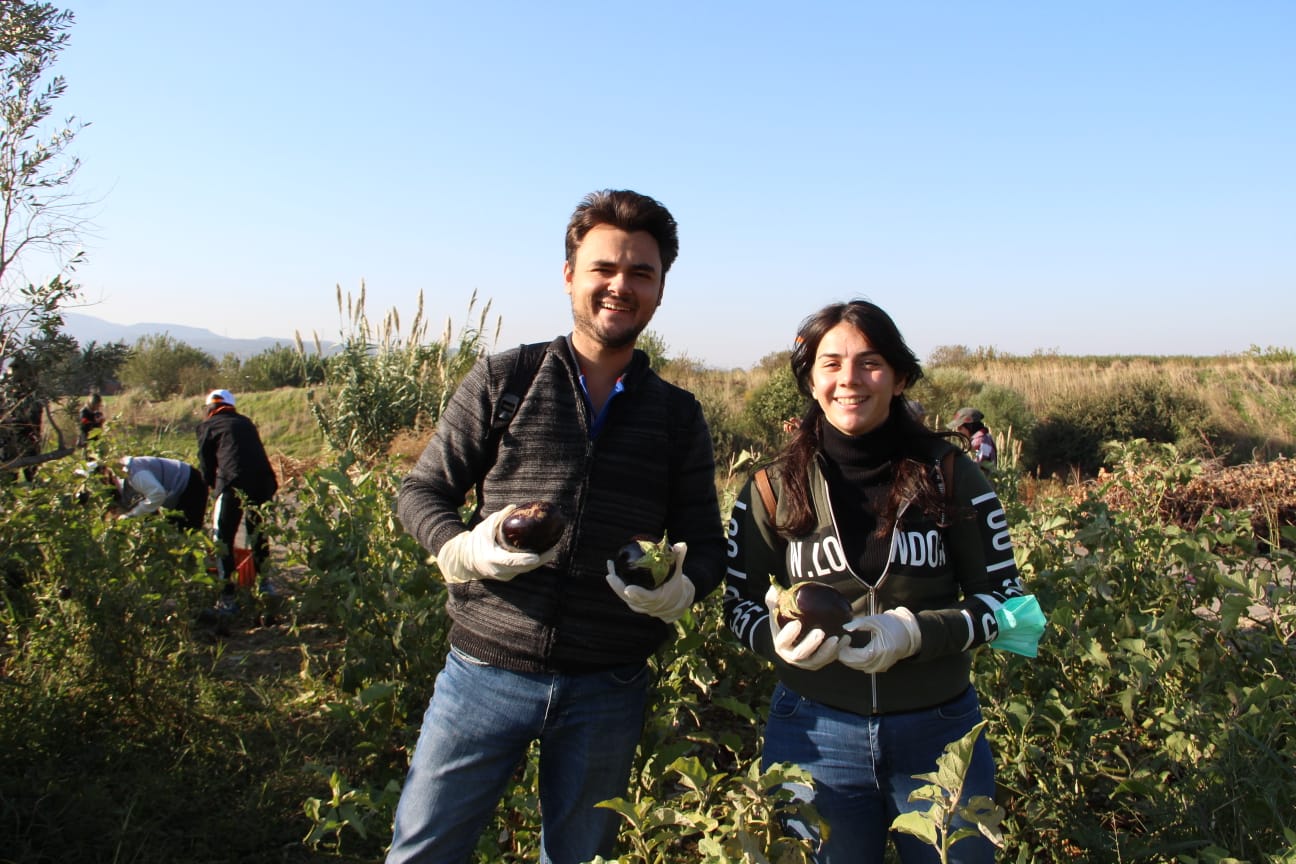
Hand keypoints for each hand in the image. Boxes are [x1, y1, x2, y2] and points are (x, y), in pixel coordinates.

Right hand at [435, 506, 558, 583]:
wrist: (464, 559)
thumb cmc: (475, 542)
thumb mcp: (484, 528)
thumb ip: (498, 518)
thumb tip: (514, 507)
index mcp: (492, 559)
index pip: (511, 562)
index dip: (525, 560)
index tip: (537, 556)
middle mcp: (499, 570)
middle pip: (523, 568)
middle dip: (539, 560)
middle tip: (553, 549)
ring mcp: (504, 575)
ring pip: (524, 570)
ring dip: (538, 562)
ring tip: (551, 550)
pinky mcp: (507, 576)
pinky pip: (522, 570)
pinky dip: (531, 563)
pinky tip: (542, 554)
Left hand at [606, 541, 695, 621]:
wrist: (674, 604)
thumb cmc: (675, 585)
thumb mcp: (678, 573)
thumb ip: (678, 559)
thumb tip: (681, 544)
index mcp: (657, 599)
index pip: (646, 598)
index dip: (637, 594)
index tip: (628, 589)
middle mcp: (646, 605)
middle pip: (628, 598)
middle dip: (618, 588)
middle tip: (610, 575)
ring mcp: (638, 606)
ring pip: (623, 595)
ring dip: (614, 582)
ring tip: (610, 565)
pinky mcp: (633, 603)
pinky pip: (622, 593)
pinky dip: (616, 582)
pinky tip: (612, 569)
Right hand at [764, 585, 838, 669]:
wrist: (792, 643)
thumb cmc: (784, 625)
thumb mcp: (777, 615)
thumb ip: (774, 602)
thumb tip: (773, 588)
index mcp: (781, 645)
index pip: (783, 642)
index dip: (789, 635)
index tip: (797, 623)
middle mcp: (793, 657)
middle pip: (800, 654)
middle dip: (810, 644)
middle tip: (820, 632)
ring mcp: (807, 662)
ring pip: (818, 659)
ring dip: (828, 650)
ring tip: (837, 638)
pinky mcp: (820, 662)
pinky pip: (829, 659)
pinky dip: (838, 651)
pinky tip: (846, 639)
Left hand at [837, 607, 921, 672]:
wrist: (910, 633)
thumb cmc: (893, 625)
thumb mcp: (875, 620)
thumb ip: (859, 623)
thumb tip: (845, 627)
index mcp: (878, 650)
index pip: (855, 657)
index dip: (845, 651)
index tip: (842, 641)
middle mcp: (880, 662)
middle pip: (856, 664)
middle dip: (845, 656)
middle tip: (841, 645)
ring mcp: (882, 666)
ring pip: (860, 667)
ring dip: (851, 660)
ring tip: (846, 647)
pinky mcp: (883, 666)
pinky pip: (866, 667)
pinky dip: (858, 662)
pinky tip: (855, 653)